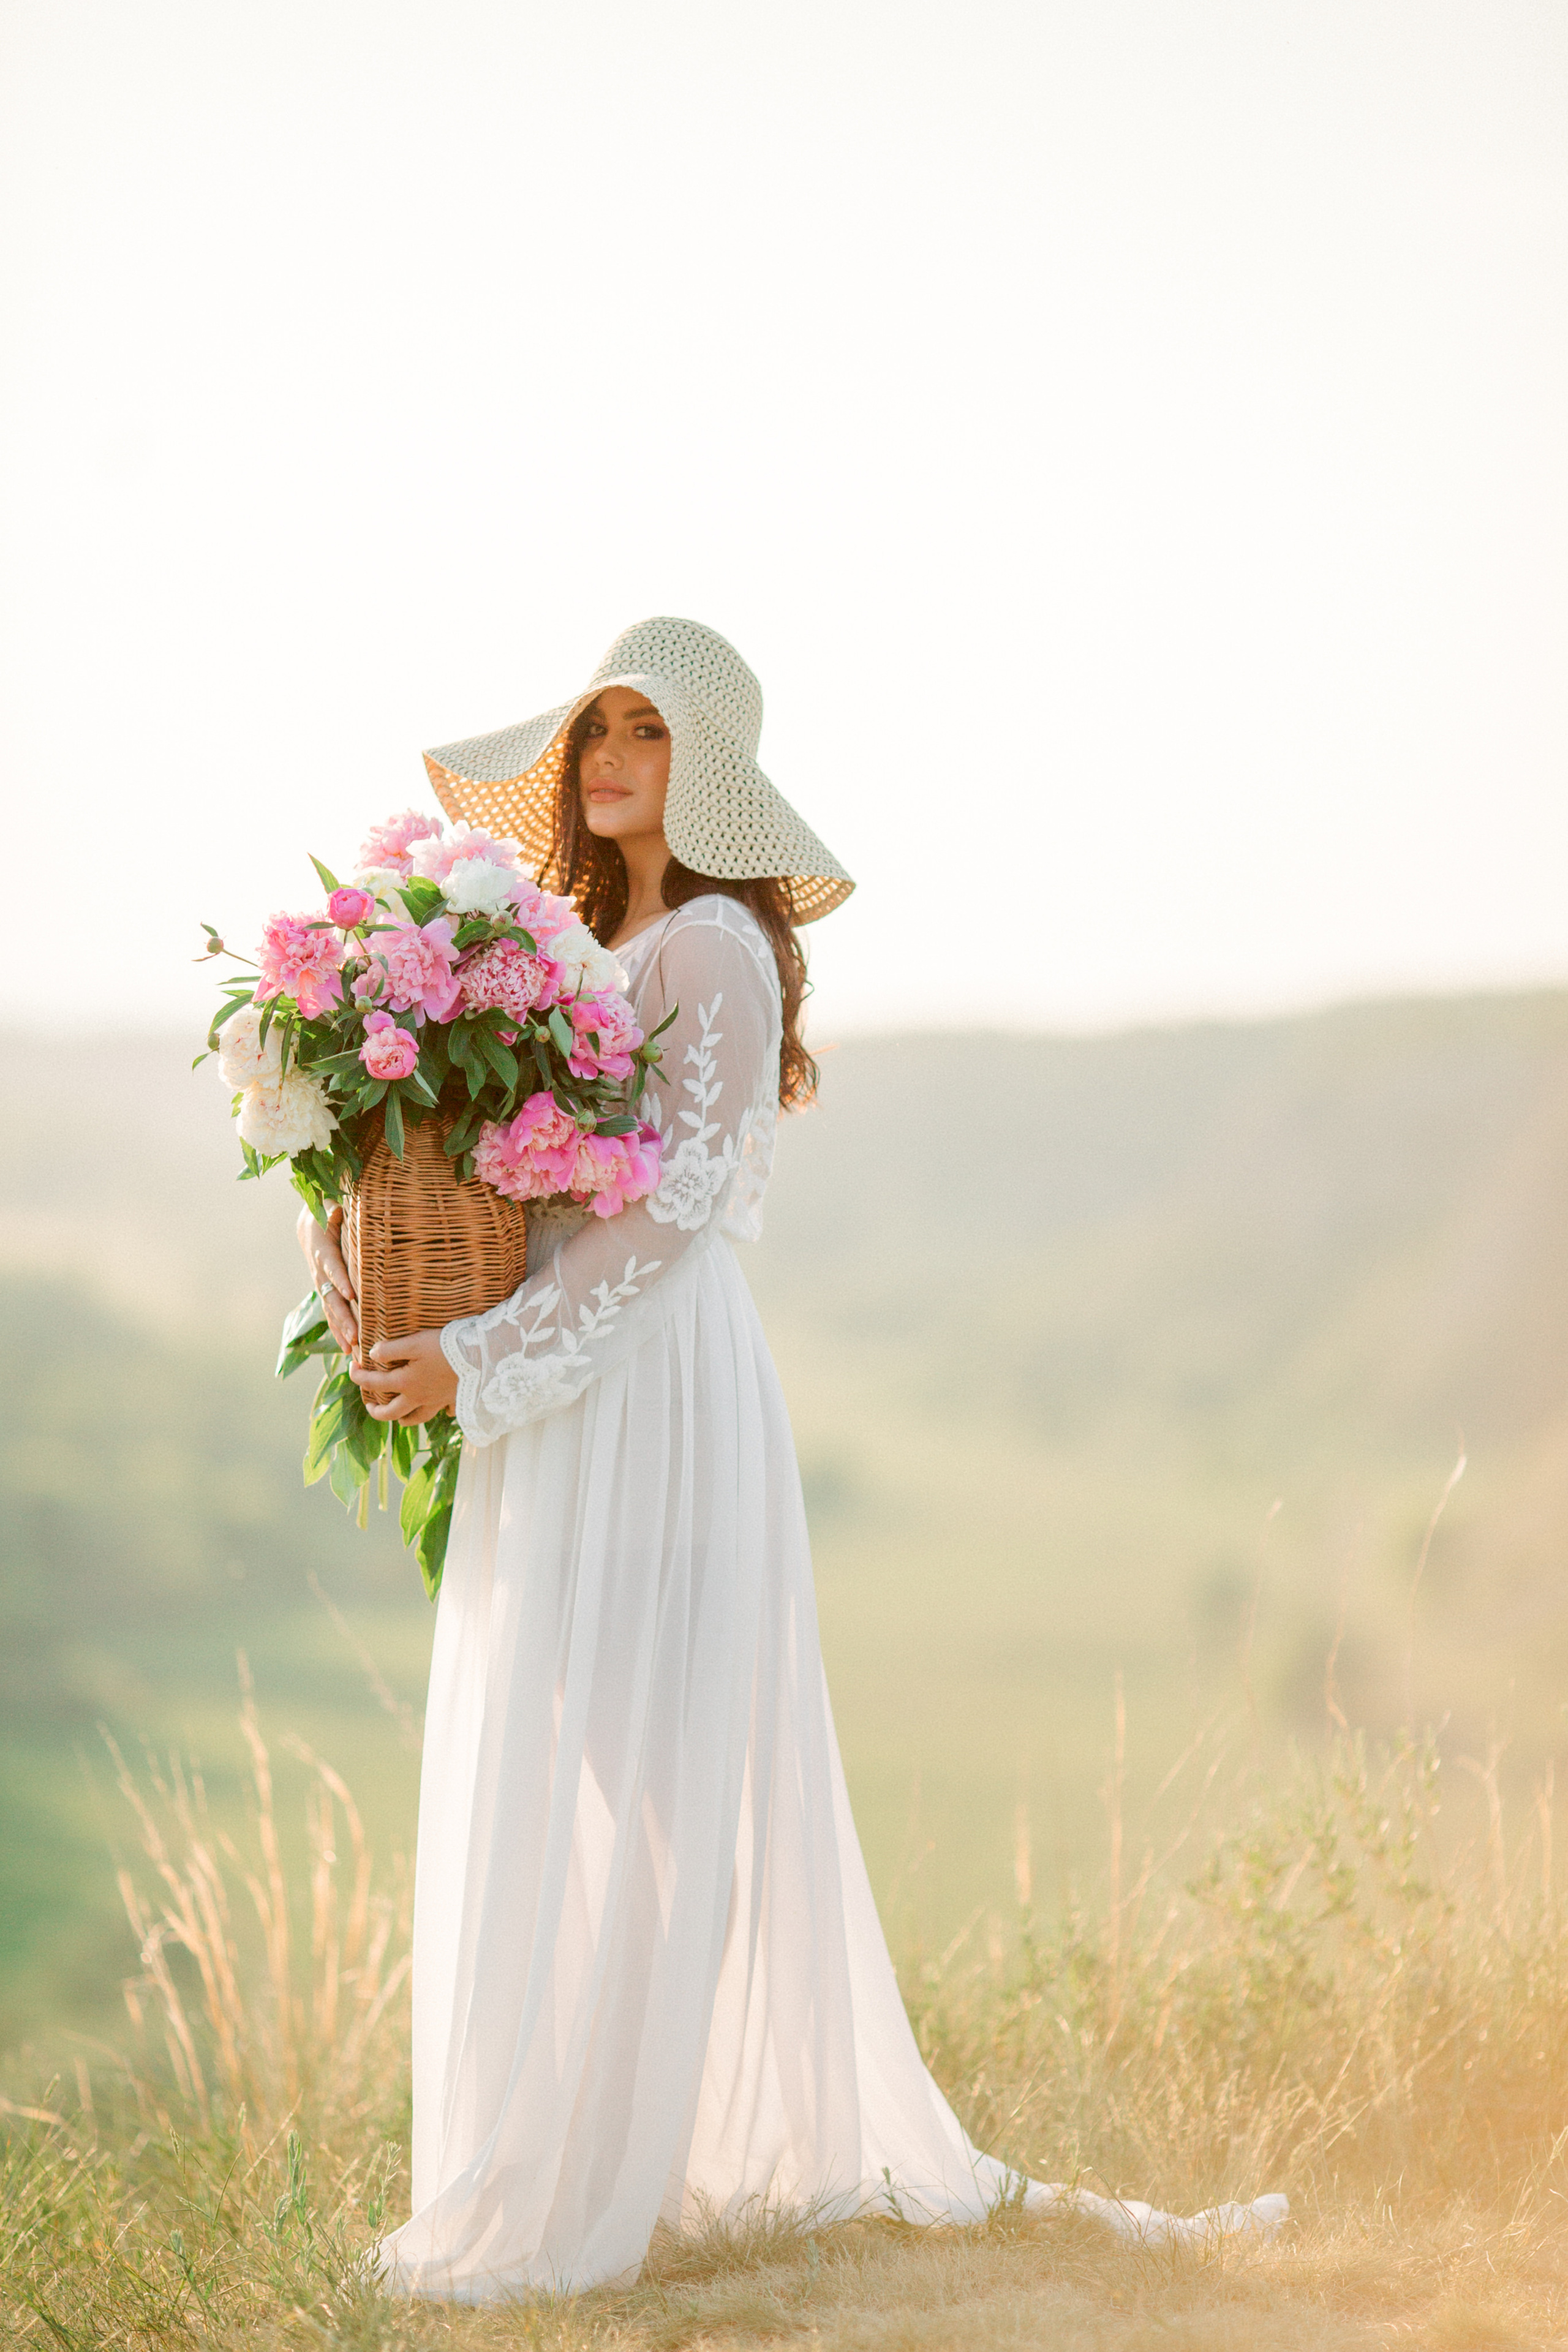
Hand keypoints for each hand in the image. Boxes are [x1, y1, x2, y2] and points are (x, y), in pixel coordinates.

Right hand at [297, 1201, 358, 1353]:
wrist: (309, 1223)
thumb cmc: (325, 1211)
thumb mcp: (328, 1204)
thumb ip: (332, 1207)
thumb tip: (335, 1209)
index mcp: (321, 1248)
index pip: (331, 1265)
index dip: (340, 1279)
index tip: (352, 1294)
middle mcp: (318, 1270)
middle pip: (330, 1295)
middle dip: (343, 1316)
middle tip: (356, 1334)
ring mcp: (320, 1283)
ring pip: (330, 1309)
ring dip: (341, 1329)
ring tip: (353, 1349)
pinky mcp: (324, 1291)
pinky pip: (331, 1313)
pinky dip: (339, 1331)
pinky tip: (348, 1349)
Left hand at [350, 1330, 458, 1425]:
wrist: (481, 1357)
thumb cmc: (446, 1347)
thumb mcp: (415, 1342)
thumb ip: (391, 1350)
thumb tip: (372, 1354)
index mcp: (406, 1383)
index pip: (374, 1383)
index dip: (358, 1376)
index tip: (351, 1367)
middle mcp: (419, 1398)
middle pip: (391, 1412)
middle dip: (376, 1410)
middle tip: (369, 1404)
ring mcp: (437, 1402)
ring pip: (416, 1418)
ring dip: (403, 1418)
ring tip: (397, 1414)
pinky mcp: (454, 1399)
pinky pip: (445, 1412)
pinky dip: (440, 1413)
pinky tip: (441, 1410)